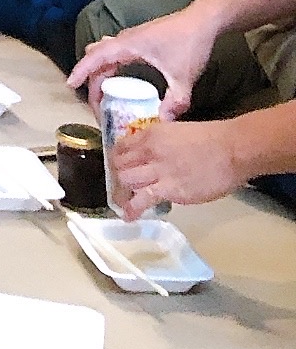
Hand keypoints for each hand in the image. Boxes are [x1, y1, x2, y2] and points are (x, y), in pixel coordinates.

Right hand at [71, 7, 217, 119]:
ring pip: (105, 53)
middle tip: (96, 105)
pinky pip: (116, 53)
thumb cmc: (190, 44)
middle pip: (97, 57)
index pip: (96, 57)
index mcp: (128, 45)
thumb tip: (163, 123)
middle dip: (91, 80)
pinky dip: (110, 66)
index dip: (81, 70)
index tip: (69, 84)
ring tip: (105, 96)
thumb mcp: (183, 79)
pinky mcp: (140, 40)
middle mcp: (125, 40)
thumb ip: (174, 103)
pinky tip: (121, 81)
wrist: (203, 21)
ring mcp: (132, 38)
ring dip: (100, 72)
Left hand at [109, 115, 245, 215]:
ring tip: (124, 202)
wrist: (231, 150)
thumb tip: (151, 154)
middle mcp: (149, 150)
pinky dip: (133, 209)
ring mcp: (159, 170)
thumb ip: (159, 142)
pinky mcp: (171, 190)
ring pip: (126, 180)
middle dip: (118, 176)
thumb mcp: (175, 131)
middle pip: (120, 165)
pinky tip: (129, 217)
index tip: (121, 168)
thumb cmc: (210, 139)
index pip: (121, 146)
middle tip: (123, 187)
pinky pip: (143, 199)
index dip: (118, 159)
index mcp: (151, 133)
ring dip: (123, 192)